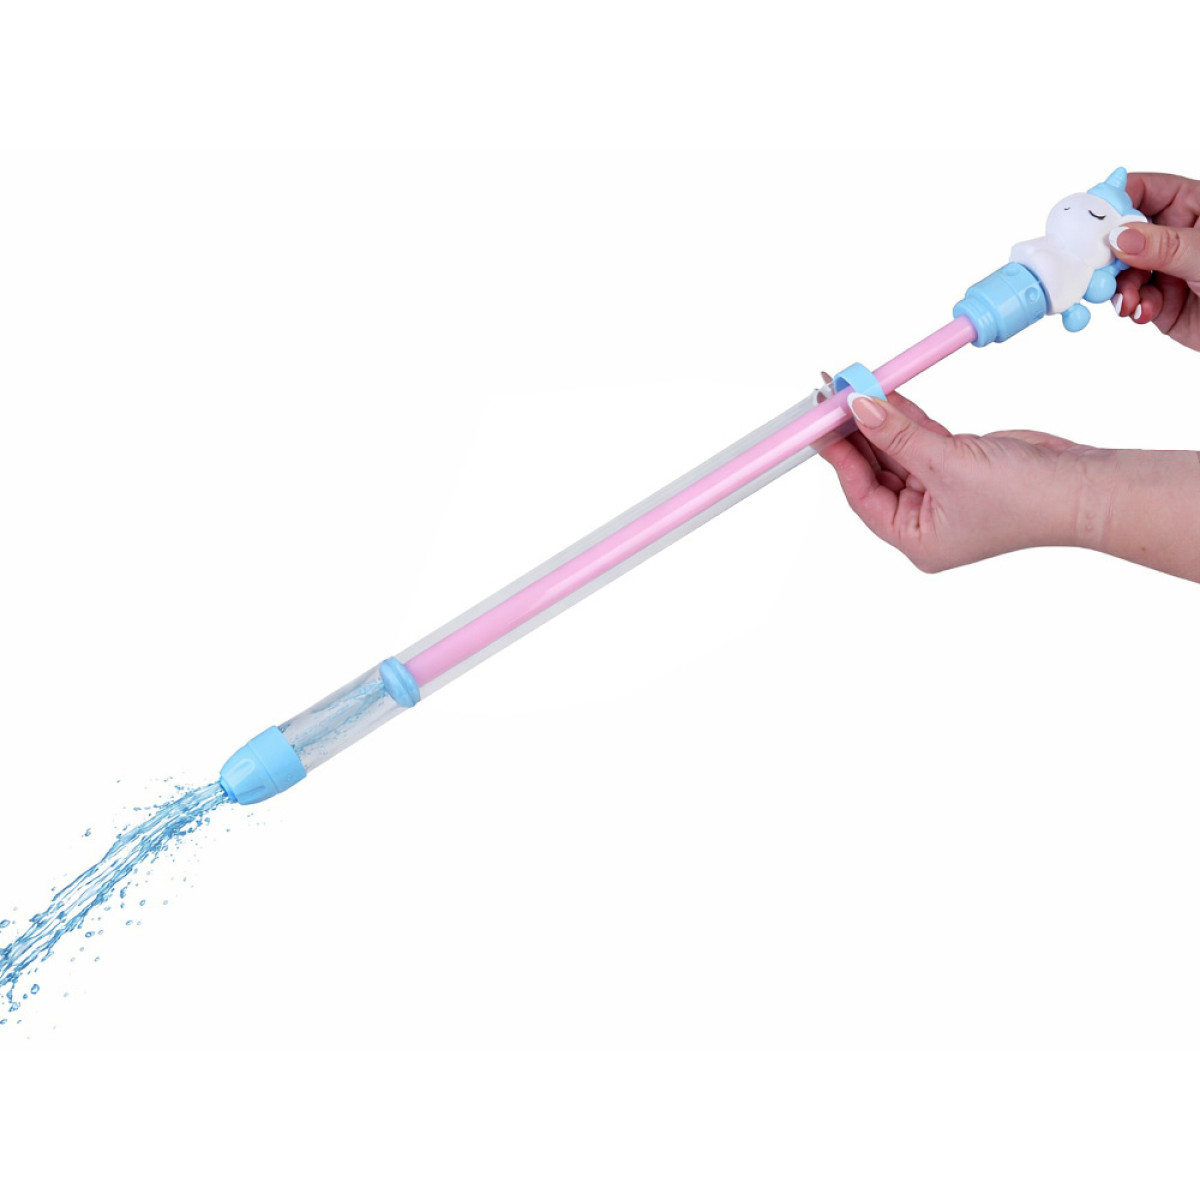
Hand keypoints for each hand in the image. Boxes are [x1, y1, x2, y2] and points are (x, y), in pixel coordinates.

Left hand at [820, 390, 1103, 572]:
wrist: (1084, 487)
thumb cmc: (1024, 498)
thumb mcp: (948, 463)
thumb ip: (899, 434)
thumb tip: (859, 407)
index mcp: (915, 538)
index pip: (862, 493)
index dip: (838, 455)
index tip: (817, 422)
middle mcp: (923, 520)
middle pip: (874, 470)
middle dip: (853, 433)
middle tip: (828, 398)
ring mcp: (941, 492)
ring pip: (896, 450)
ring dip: (876, 420)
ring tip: (849, 388)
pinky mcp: (959, 465)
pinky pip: (919, 439)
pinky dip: (903, 417)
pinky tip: (883, 394)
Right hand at [1111, 172, 1199, 349]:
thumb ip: (1163, 245)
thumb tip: (1118, 237)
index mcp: (1195, 205)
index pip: (1146, 190)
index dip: (1116, 200)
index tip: (1092, 218)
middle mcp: (1177, 234)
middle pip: (1125, 233)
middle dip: (1110, 253)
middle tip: (1098, 266)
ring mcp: (1167, 268)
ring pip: (1124, 270)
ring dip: (1120, 286)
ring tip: (1128, 301)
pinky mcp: (1162, 301)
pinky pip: (1133, 298)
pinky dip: (1132, 305)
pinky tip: (1141, 311)